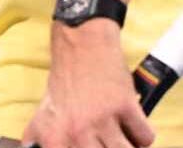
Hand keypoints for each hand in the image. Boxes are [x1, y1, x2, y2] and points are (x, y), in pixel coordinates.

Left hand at [22, 23, 153, 147]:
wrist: (82, 45)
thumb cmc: (65, 78)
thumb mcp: (44, 110)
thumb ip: (38, 136)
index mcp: (55, 137)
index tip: (94, 145)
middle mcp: (77, 131)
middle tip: (109, 140)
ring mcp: (102, 119)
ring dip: (128, 145)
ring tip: (121, 136)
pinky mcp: (125, 106)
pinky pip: (144, 137)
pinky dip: (141, 134)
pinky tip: (131, 122)